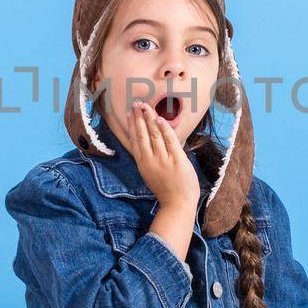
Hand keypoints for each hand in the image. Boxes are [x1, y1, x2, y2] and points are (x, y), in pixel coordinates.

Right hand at [129, 100, 200, 214]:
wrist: (178, 204)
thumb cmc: (166, 189)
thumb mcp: (150, 174)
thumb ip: (148, 158)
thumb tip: (146, 142)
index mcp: (143, 163)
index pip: (135, 140)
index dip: (132, 125)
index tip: (130, 113)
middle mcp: (150, 160)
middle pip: (142, 134)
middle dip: (138, 117)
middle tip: (136, 103)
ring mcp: (163, 160)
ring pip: (154, 135)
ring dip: (149, 119)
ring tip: (146, 107)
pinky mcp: (177, 160)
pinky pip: (170, 141)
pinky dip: (165, 129)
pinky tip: (160, 119)